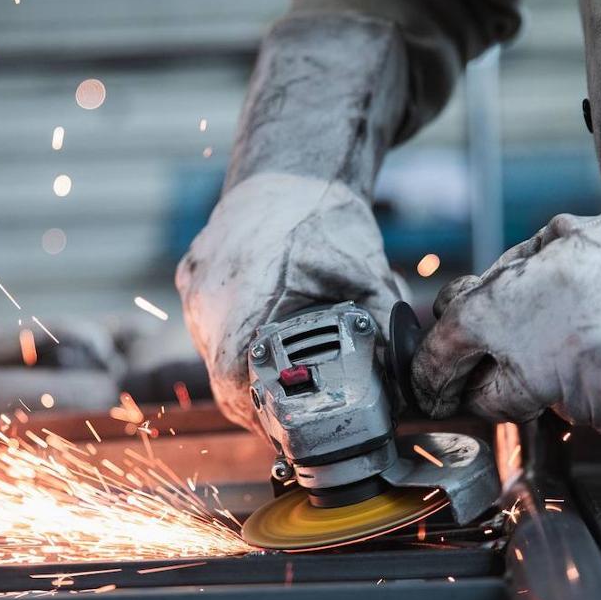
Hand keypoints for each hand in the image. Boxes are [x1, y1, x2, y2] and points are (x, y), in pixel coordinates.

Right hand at [176, 173, 403, 430]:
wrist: (289, 170)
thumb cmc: (323, 215)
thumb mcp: (364, 273)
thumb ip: (384, 328)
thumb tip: (409, 383)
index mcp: (245, 295)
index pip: (234, 381)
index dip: (258, 413)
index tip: (284, 429)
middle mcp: (208, 294)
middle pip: (221, 376)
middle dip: (256, 403)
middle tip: (291, 420)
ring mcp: (195, 286)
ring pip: (212, 355)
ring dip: (243, 377)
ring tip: (278, 391)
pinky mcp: (191, 278)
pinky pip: (207, 328)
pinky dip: (233, 346)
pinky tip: (261, 351)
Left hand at [411, 194, 600, 453]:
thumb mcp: (555, 243)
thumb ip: (499, 282)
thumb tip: (456, 309)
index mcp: (509, 309)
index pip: (442, 356)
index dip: (431, 373)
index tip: (431, 385)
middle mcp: (540, 363)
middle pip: (490, 402)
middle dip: (500, 384)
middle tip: (536, 356)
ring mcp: (587, 404)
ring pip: (558, 411)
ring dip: (574, 387)